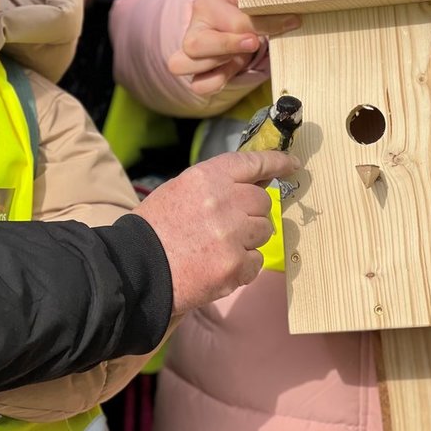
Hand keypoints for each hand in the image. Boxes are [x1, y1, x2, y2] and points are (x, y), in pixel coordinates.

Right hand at [134, 150, 300, 313]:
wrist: (137, 268)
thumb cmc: (154, 228)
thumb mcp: (179, 190)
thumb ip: (216, 185)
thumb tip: (254, 182)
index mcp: (208, 177)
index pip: (253, 163)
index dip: (276, 162)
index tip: (292, 164)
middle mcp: (225, 201)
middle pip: (263, 201)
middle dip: (252, 211)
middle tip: (229, 224)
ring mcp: (233, 235)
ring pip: (264, 231)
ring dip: (248, 238)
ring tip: (219, 246)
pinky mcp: (236, 266)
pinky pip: (256, 261)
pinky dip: (243, 265)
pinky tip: (218, 265)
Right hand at [168, 0, 300, 94]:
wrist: (223, 15)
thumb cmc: (236, 0)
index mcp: (205, 6)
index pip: (235, 22)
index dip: (265, 24)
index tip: (291, 22)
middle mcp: (193, 31)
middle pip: (197, 45)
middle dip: (230, 46)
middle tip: (254, 42)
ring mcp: (191, 56)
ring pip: (188, 66)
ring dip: (221, 65)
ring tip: (241, 56)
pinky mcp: (198, 75)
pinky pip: (200, 86)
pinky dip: (216, 83)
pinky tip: (232, 70)